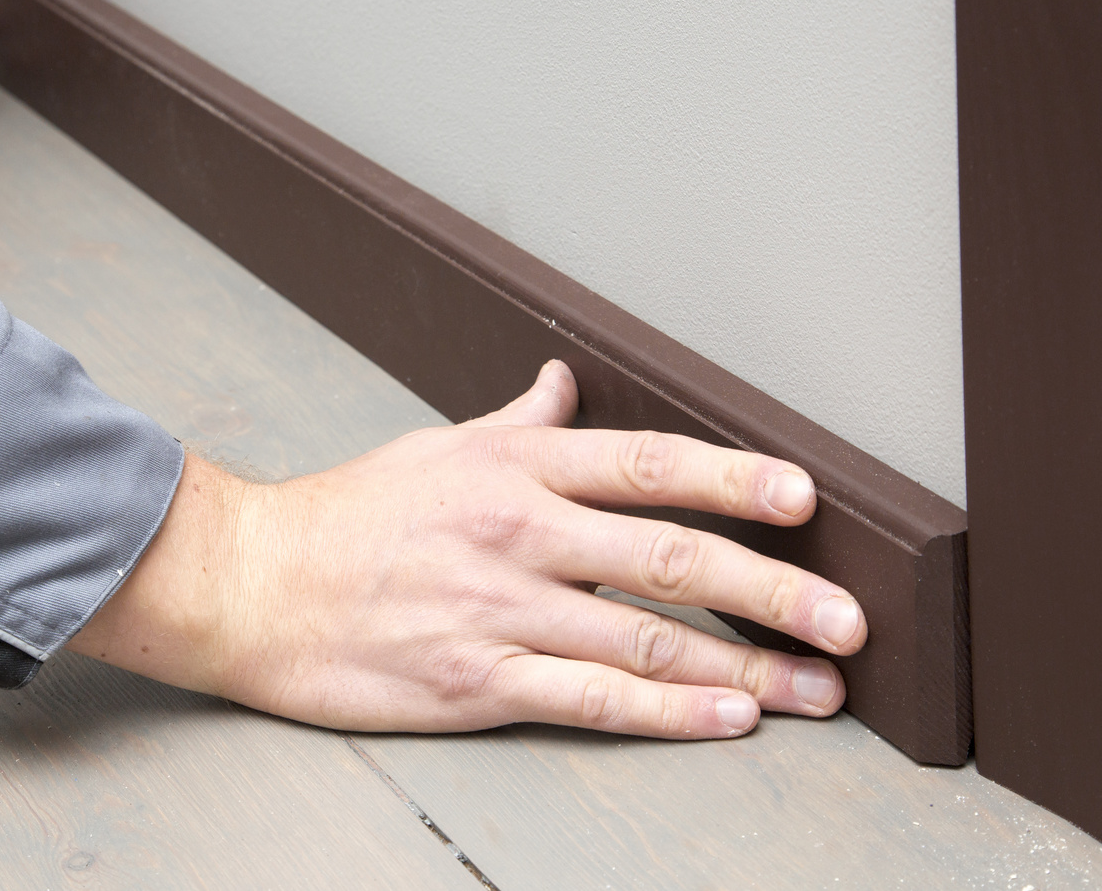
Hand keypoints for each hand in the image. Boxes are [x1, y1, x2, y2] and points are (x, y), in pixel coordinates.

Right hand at [70, 360, 867, 738]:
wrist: (250, 584)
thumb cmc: (343, 516)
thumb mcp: (433, 448)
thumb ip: (515, 423)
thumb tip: (566, 382)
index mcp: (510, 468)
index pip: (646, 465)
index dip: (734, 479)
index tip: (806, 498)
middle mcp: (516, 533)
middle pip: (671, 558)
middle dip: (774, 592)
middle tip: (850, 621)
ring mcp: (498, 611)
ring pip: (646, 638)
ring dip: (745, 668)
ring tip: (817, 689)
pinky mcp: (475, 682)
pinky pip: (589, 698)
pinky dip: (666, 710)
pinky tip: (724, 719)